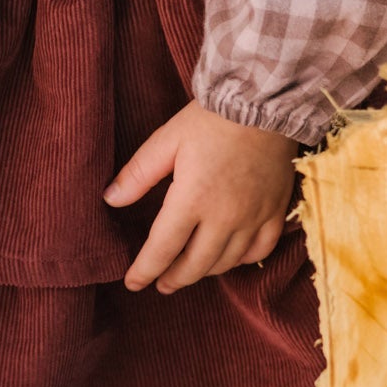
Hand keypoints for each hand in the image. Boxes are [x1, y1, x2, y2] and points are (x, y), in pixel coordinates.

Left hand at [104, 100, 299, 293]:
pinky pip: (260, 251)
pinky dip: (241, 260)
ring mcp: (253, 217)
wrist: (264, 102)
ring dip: (204, 271)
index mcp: (191, 200)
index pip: (162, 250)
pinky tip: (228, 257)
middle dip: (173, 279)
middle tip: (161, 284)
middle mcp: (224, 217)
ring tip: (189, 271)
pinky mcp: (276, 211)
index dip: (144, 271)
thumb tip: (110, 199)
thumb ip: (137, 174)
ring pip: (226, 262)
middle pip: (195, 265)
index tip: (133, 283)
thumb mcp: (166, 140)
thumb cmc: (211, 119)